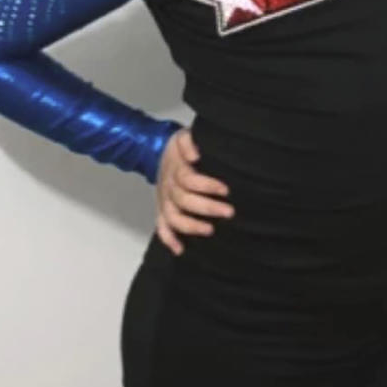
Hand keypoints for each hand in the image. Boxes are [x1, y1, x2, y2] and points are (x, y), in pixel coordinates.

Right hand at [155, 127, 233, 255]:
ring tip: (210, 230)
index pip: (189, 180)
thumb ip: (188, 141)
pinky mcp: (161, 210)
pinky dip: (169, 240)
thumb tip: (194, 155)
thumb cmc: (179, 148)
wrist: (157, 152)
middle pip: (184, 200)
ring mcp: (164, 200)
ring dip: (190, 226)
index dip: (207, 185)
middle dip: (207, 208)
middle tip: (228, 212)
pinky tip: (180, 250)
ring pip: (173, 217)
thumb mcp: (182, 136)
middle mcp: (168, 187)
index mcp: (176, 169)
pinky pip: (161, 227)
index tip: (226, 190)